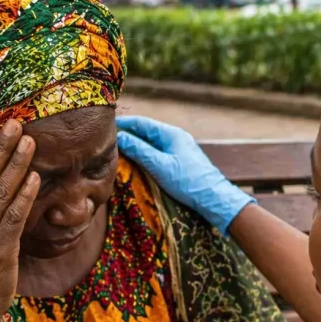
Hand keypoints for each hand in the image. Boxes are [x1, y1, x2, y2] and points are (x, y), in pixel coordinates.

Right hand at [116, 115, 254, 233]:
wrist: (214, 198)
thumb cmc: (187, 181)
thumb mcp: (159, 165)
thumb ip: (139, 150)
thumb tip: (120, 137)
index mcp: (171, 133)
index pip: (142, 122)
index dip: (123, 123)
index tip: (106, 127)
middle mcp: (175, 137)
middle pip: (146, 131)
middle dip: (128, 134)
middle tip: (108, 140)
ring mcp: (179, 148)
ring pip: (152, 142)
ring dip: (136, 145)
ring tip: (118, 150)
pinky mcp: (181, 160)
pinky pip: (158, 152)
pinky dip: (145, 153)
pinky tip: (137, 161)